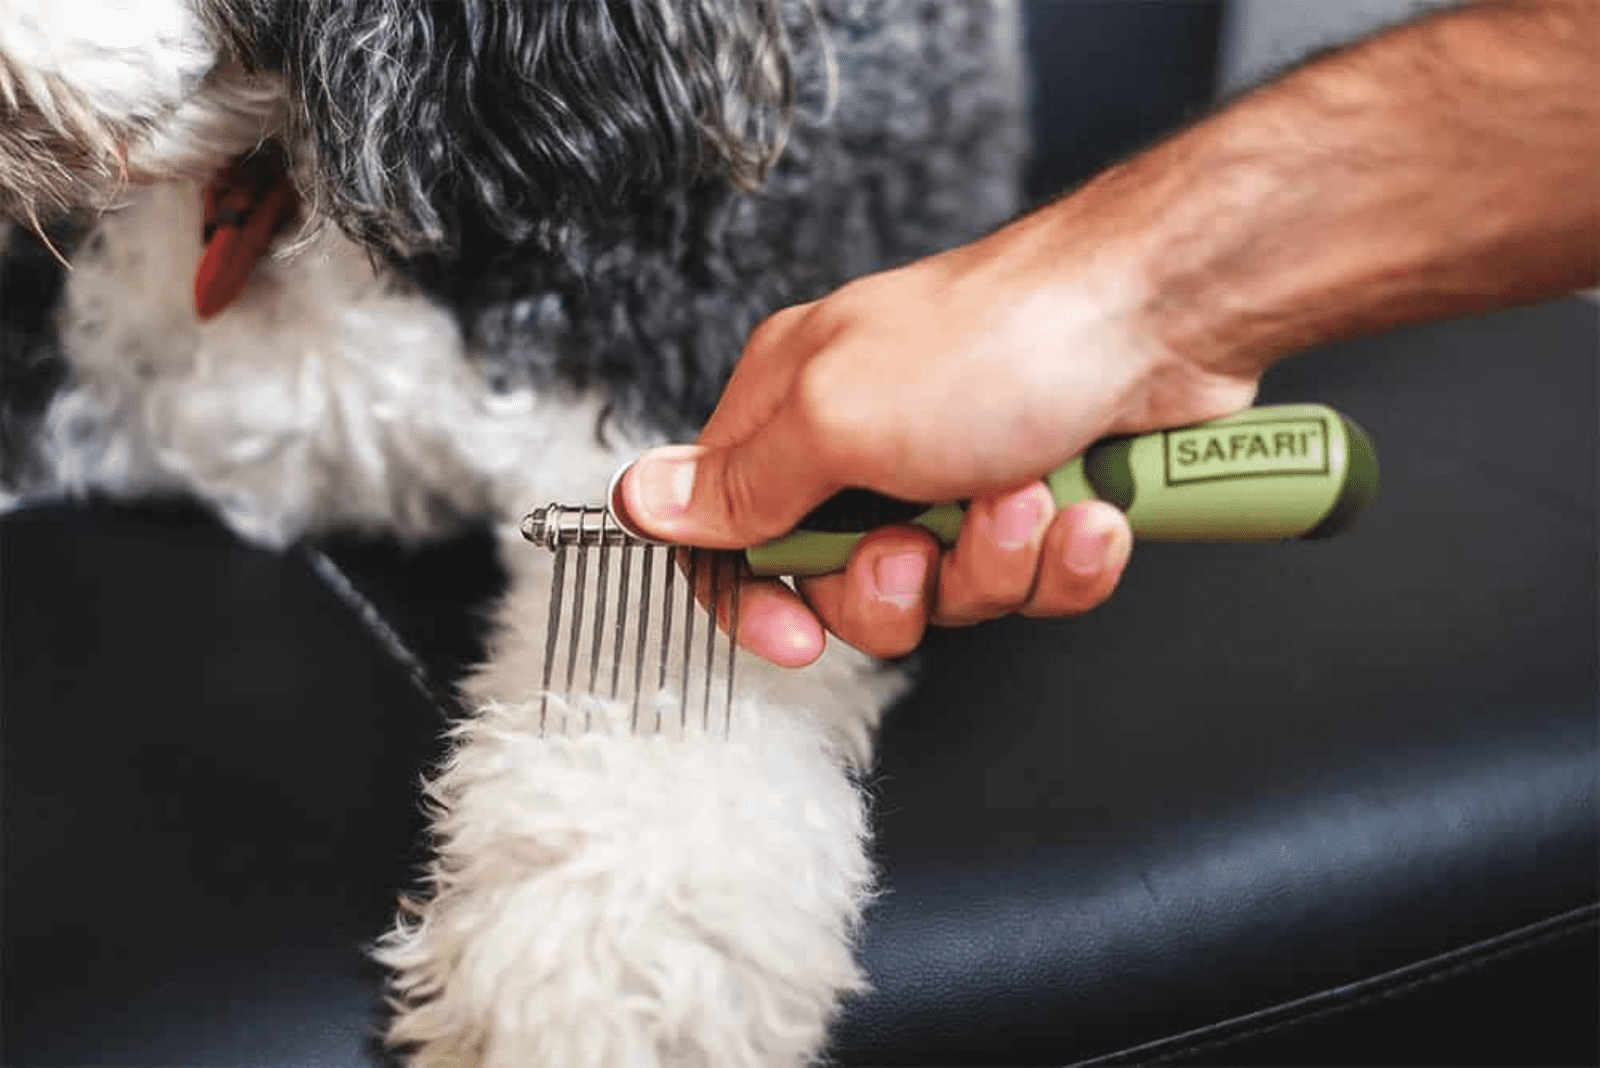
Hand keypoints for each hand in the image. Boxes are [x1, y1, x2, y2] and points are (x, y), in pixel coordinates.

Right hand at [616, 206, 1260, 665]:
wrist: (1160, 314)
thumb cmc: (1002, 337)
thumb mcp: (836, 417)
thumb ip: (736, 483)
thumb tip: (641, 502)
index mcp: (793, 411)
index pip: (725, 534)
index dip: (750, 599)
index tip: (793, 636)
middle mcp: (866, 445)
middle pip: (839, 588)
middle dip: (893, 589)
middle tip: (920, 541)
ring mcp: (953, 476)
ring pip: (945, 597)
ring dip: (994, 566)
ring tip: (1025, 499)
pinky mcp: (1032, 502)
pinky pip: (1029, 587)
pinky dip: (1063, 562)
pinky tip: (1086, 512)